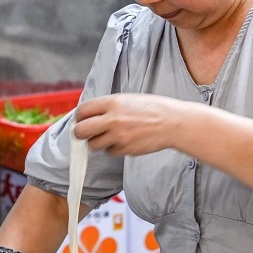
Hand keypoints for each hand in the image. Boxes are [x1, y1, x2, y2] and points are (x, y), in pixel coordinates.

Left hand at [73, 93, 187, 156]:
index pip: (83, 110)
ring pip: (93, 145)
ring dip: (97, 142)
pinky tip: (124, 141)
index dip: (80, 116)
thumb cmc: (152, 109)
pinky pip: (110, 152)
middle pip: (81, 131)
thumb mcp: (128, 99)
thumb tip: (90, 115)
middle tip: (85, 133)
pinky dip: (114, 148)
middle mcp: (113, 119)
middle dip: (80, 133)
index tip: (82, 120)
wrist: (172, 122)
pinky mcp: (126, 149)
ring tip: (109, 137)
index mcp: (113, 103)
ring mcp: (119, 136)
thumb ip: (109, 107)